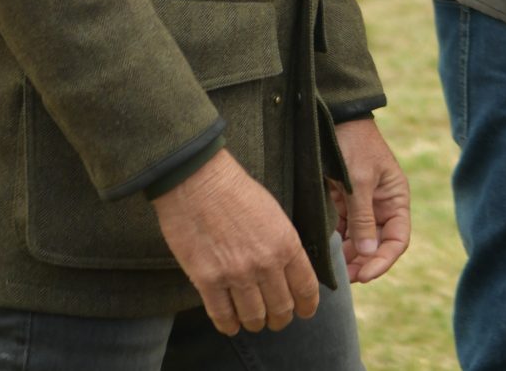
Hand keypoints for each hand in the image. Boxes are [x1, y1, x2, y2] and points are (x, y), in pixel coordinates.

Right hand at [151, 148, 317, 335]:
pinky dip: (228, 325)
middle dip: (281, 318)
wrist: (198, 181)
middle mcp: (265, 264)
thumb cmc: (237, 192)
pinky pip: (222, 315)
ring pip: (253, 316)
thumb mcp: (274, 214)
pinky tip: (231, 325)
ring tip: (253, 322)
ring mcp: (236, 274)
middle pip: (281, 308)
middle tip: (276, 319)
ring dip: (255, 323)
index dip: (307, 306)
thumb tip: (288, 271)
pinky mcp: (207, 281)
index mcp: (287, 244)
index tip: (305, 312)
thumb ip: (283, 245)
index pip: (305, 287)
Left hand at [329, 117, 410, 284]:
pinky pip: (343, 231)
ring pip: (359, 242)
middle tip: (344, 279)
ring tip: (333, 271)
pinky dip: (336, 244)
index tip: (364, 275)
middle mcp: (381, 205)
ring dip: (349, 257)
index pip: (397, 239)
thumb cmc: (353, 144)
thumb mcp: (359, 181)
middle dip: (363, 263)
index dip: (383, 260)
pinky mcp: (343, 204)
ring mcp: (362, 205)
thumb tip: (369, 254)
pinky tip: (326, 254)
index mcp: (395, 199)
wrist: (333, 118)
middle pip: (377, 245)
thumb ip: (363, 218)